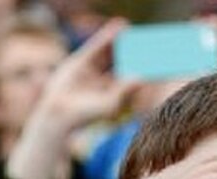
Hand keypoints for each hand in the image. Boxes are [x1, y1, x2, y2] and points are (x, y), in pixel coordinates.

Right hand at [7, 22, 140, 178]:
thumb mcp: (111, 103)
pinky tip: (119, 26)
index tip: (156, 54)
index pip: (133, 73)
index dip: (144, 63)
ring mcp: (93, 71)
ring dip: (121, 40)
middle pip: (124, 60)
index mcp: (116, 92)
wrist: (59, 113)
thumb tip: (141, 78)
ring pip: (111, 52)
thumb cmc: (87, 115)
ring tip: (131, 28)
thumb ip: (126, 90)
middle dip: (133, 49)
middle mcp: (106, 81)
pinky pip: (97, 46)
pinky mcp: (81, 63)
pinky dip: (108, 36)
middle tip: (146, 38)